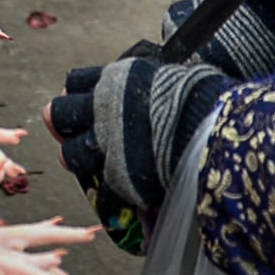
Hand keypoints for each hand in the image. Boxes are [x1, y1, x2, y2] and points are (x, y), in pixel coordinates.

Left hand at [48, 53, 227, 226]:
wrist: (215, 128)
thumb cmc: (202, 97)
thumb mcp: (167, 78)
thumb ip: (145, 89)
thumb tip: (145, 92)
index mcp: (117, 79)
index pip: (75, 82)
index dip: (75, 94)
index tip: (78, 100)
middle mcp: (104, 109)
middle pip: (58, 115)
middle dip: (61, 124)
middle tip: (69, 132)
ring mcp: (109, 145)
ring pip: (70, 154)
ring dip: (77, 159)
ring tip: (87, 162)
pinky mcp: (120, 179)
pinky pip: (103, 192)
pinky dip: (109, 196)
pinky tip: (118, 194)